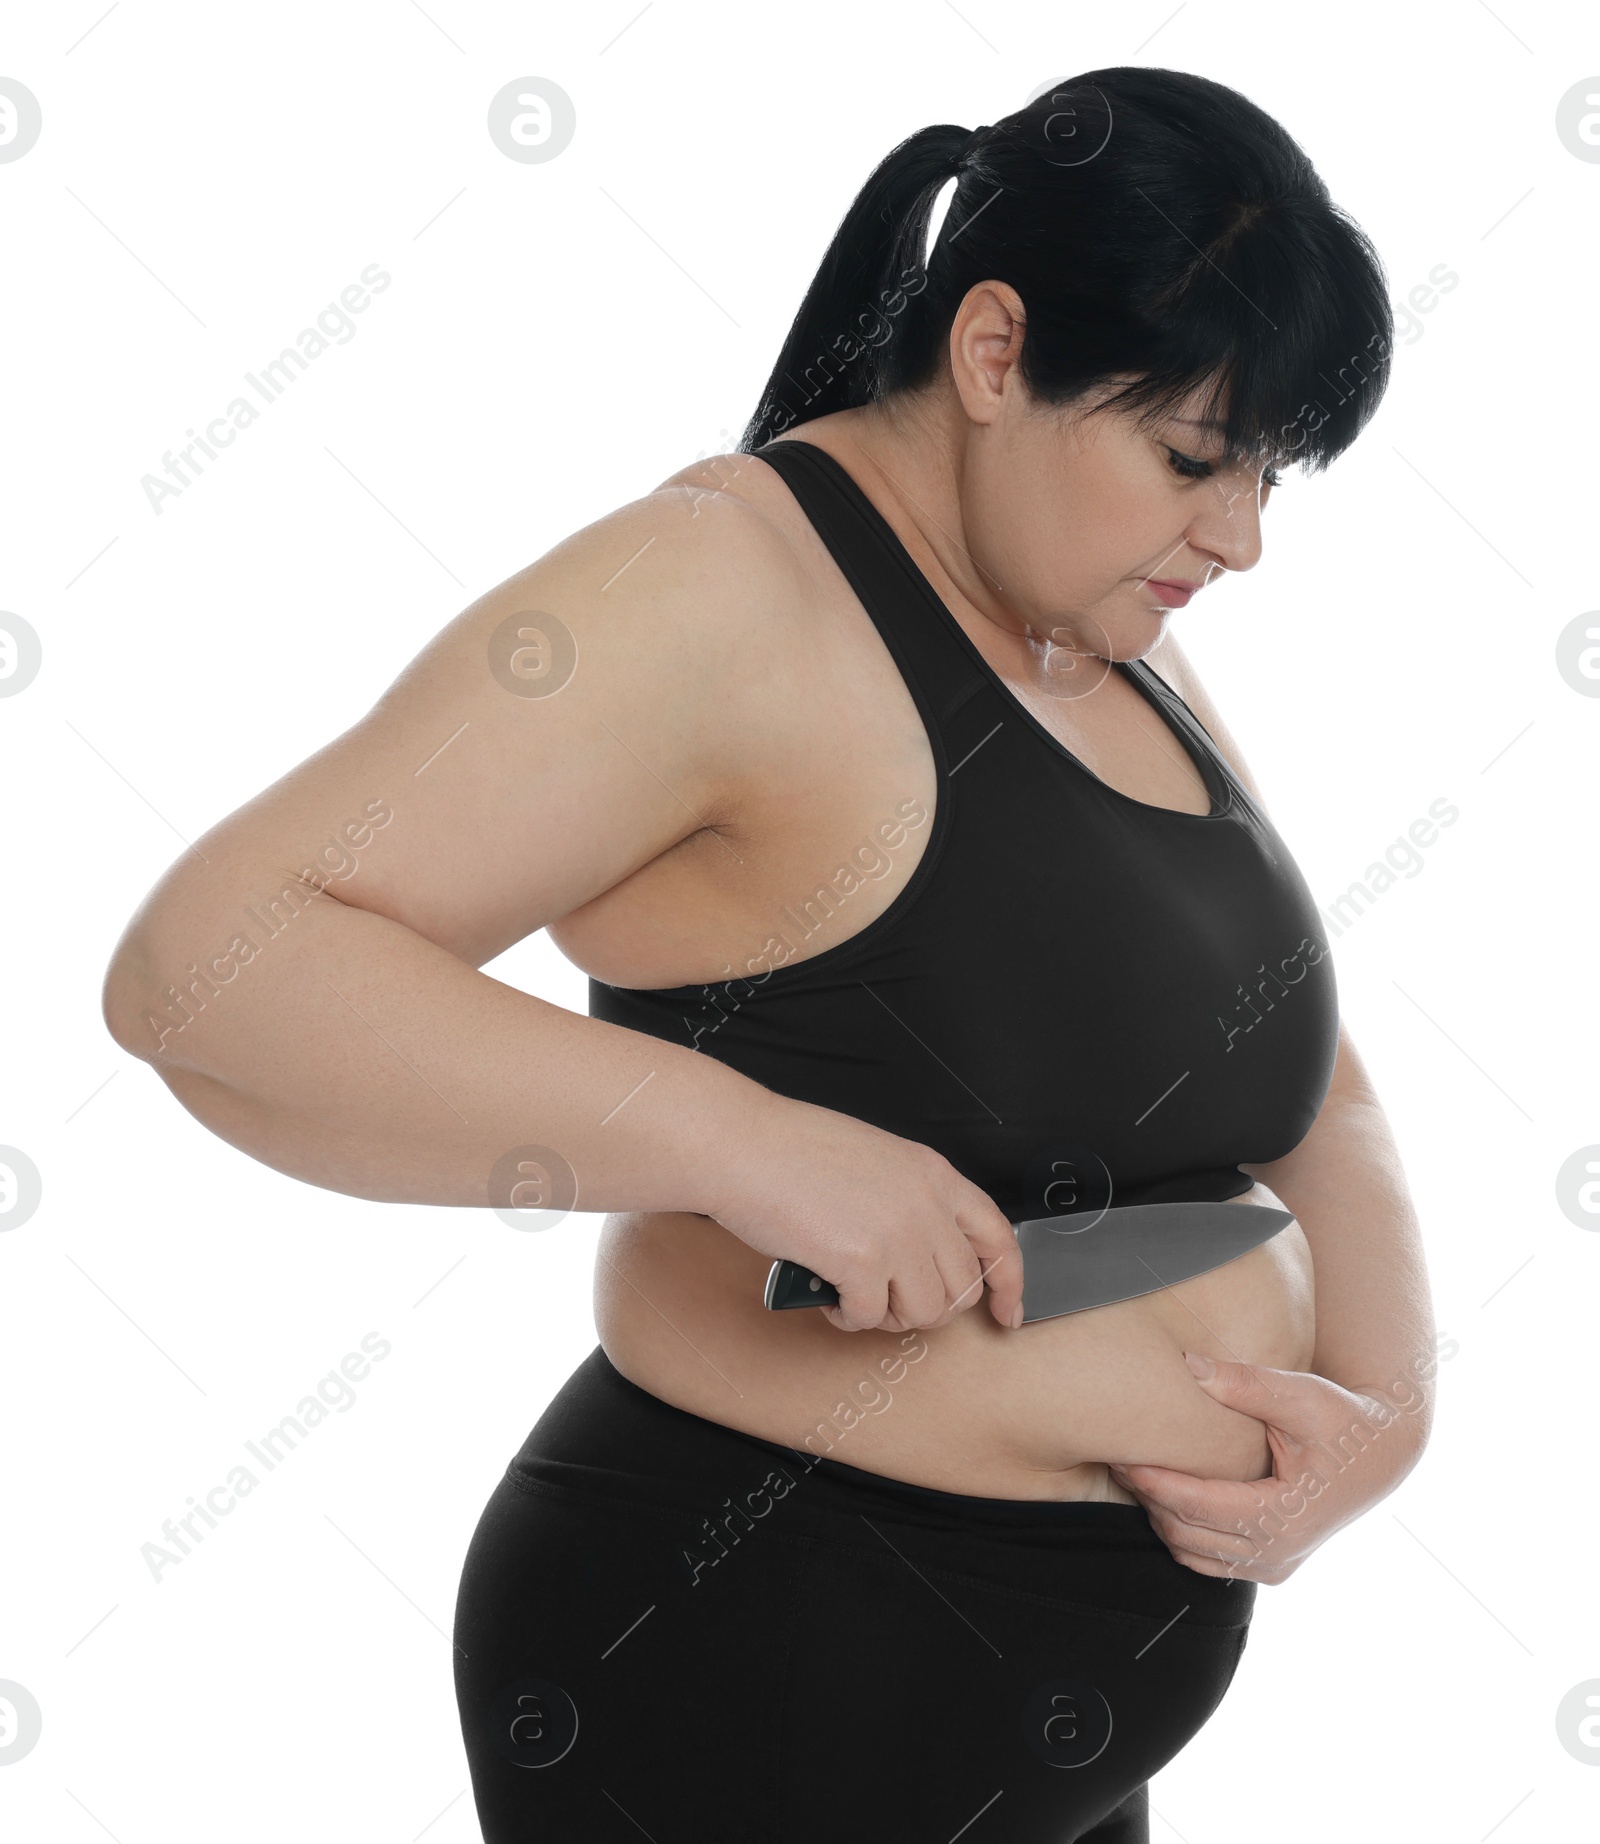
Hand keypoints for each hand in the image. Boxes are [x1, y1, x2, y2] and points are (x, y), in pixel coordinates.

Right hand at [707, 1091, 1024, 1335]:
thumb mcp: (875, 1159)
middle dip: (922, 1308)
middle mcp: (926, 1203)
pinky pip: (868, 1318)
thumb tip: (919, 1256)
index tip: (1004, 1313)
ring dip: (884, 1316)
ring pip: (922, 1312)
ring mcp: (898, 1233)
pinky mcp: (861, 1261)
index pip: (998, 1237)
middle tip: (883, 1300)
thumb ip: (910, 1200)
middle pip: (959, 1290)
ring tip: (850, 1294)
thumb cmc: (790, 1150)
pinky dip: (845, 1316)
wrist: (741, 1145)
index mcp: (934, 1173)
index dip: (1008, 1284)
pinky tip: (825, 1293)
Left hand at [1105, 1352, 1427, 1582]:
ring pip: (1192, 1554)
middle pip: (1187, 1534)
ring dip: (1160, 1518)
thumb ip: (1245, 1384)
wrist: (1378, 1454)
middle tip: (1117, 1458)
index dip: (1154, 1482)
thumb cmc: (1340, 1419)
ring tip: (1135, 1473)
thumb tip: (1188, 1364)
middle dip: (1148, 1498)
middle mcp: (1277, 1553)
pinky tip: (1165, 1495)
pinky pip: (1209, 1561)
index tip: (1122, 1454)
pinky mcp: (1270, 1566)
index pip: (1197, 1507)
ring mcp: (1274, 1565)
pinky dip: (1181, 1534)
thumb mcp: (1300, 1395)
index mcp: (1283, 1518)